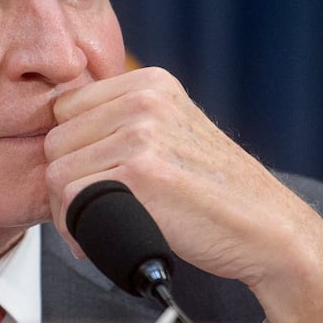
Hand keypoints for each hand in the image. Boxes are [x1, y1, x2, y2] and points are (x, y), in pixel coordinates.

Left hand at [44, 68, 322, 322]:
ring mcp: (141, 134)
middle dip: (65, 183)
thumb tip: (57, 140)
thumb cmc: (216, 193)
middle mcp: (144, 100)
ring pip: (57, 171)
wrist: (267, 228)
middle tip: (90, 213)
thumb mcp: (175, 133)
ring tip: (96, 227)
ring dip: (67, 210)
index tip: (90, 181)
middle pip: (56, 140)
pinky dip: (76, 227)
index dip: (71, 151)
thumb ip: (124, 124)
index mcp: (151, 83)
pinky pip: (70, 199)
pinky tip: (98, 239)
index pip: (65, 108)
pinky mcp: (139, 174)